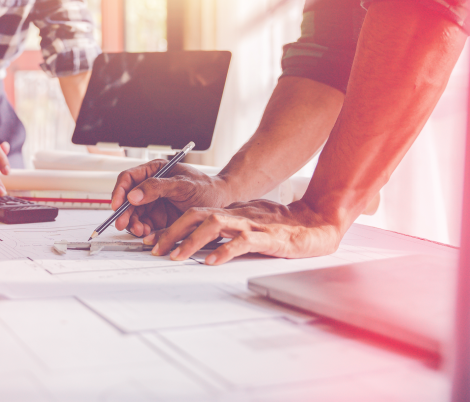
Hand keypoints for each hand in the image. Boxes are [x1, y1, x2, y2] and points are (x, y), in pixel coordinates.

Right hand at [111, 160, 231, 236]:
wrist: (222, 204)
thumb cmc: (207, 188)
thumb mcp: (183, 184)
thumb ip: (157, 187)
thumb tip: (133, 195)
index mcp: (154, 171)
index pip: (128, 178)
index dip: (120, 191)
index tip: (118, 204)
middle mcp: (150, 188)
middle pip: (127, 199)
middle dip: (124, 212)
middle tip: (123, 223)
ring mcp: (154, 204)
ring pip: (134, 214)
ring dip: (133, 223)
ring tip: (140, 230)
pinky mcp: (159, 219)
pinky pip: (144, 226)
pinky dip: (143, 231)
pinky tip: (147, 234)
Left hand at [144, 199, 341, 264]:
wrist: (320, 222)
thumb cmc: (286, 226)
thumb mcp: (251, 225)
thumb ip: (229, 230)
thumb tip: (203, 242)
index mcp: (232, 212)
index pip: (194, 215)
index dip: (172, 227)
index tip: (153, 241)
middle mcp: (238, 214)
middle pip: (197, 215)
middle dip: (172, 232)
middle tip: (155, 249)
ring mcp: (252, 224)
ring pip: (214, 224)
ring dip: (191, 240)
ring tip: (176, 256)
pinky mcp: (268, 236)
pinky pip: (242, 241)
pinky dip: (224, 250)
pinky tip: (210, 261)